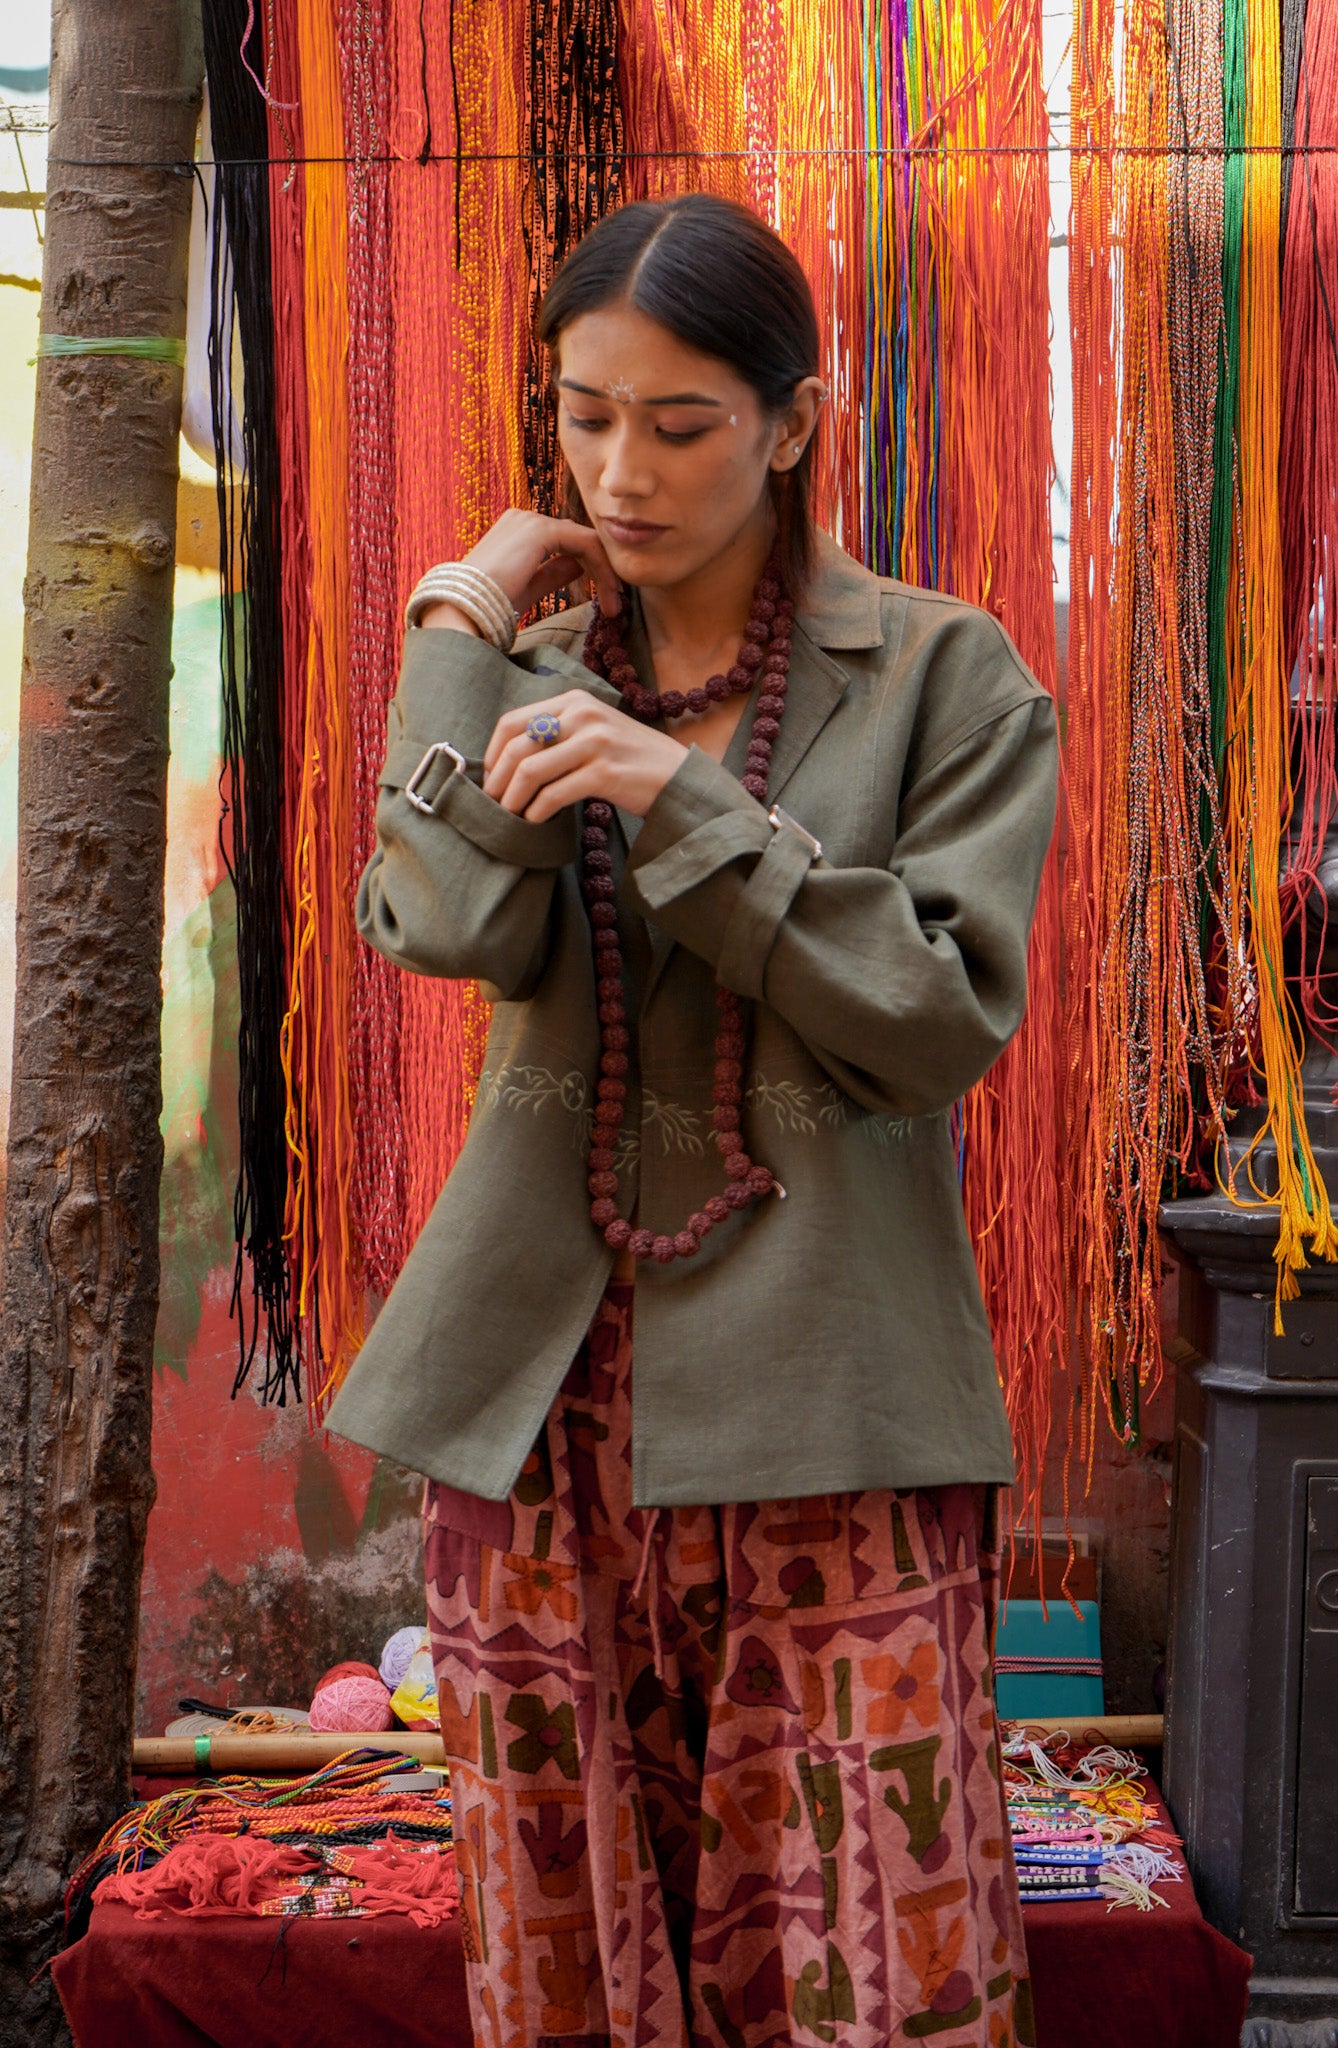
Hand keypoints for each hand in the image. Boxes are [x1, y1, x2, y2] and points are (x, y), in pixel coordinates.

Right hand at [467, 508, 621, 619]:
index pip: (566, 544)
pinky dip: (601, 567)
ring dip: (605, 573)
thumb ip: (554, 573)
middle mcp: (524, 519)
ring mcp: (531, 521)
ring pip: (585, 542)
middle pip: (578, 541)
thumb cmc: (488, 605)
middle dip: (602, 572)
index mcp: (518, 531)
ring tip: (614, 605)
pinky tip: (609, 590)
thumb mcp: (529, 587)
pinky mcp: (540, 530)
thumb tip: (579, 566)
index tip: (607, 601)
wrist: (465, 610)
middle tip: (616, 606)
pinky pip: (584, 544)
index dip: (591, 569)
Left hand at [483, 691, 683, 822]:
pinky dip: (537, 812)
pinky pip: (554, 794)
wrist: (679, 777)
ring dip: (512, 799)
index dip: (492, 753)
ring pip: (530, 771)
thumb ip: (558, 735)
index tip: (489, 779)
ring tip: (509, 816)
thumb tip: (508, 761)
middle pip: (516, 747)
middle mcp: (583, 716)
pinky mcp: (605, 773)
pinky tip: (535, 822)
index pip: (513, 722)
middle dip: (497, 781)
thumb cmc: (631, 760)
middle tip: (493, 804)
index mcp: (574, 701)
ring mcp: (595, 743)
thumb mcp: (594, 732)